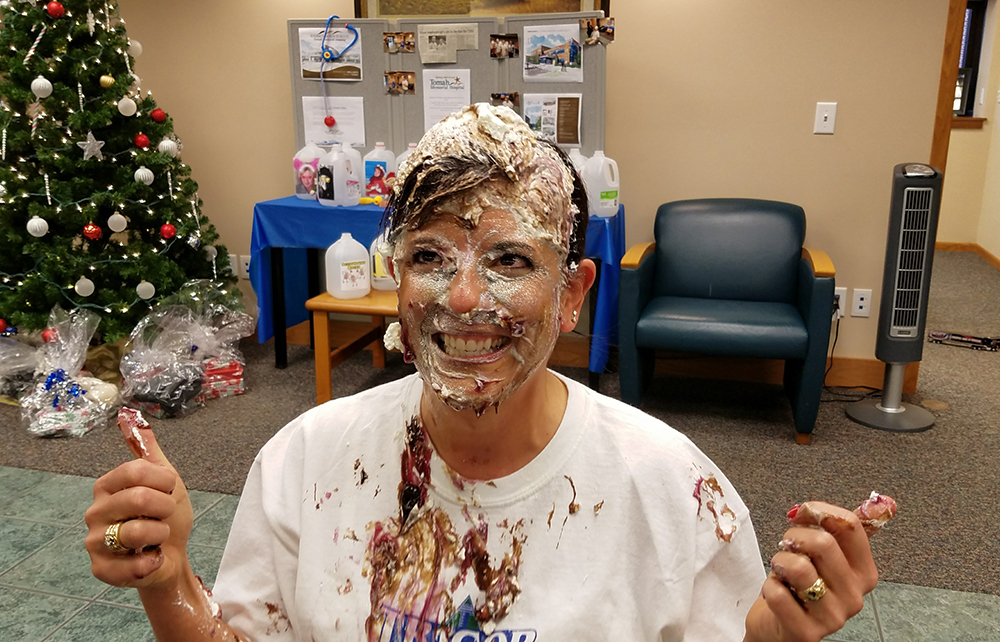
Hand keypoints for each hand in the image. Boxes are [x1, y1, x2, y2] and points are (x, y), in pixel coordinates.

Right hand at [84, 416, 193, 589]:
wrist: (173, 554)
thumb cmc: (166, 516)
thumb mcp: (164, 478)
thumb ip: (147, 449)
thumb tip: (129, 416)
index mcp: (107, 485)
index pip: (136, 470)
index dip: (164, 481)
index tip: (169, 489)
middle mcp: (95, 511)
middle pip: (138, 498)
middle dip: (165, 507)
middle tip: (166, 515)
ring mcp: (95, 541)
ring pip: (136, 532)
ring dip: (160, 534)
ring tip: (158, 536)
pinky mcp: (101, 569)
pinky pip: (133, 565)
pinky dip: (153, 562)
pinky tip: (153, 558)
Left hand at [744, 502, 878, 641]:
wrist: (778, 625)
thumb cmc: (800, 585)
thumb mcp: (826, 554)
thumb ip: (847, 527)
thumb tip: (884, 502)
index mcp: (864, 573)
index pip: (850, 526)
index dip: (817, 512)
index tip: (799, 514)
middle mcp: (855, 597)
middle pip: (824, 543)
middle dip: (794, 536)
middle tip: (786, 545)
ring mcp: (833, 618)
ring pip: (800, 567)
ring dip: (780, 561)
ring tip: (781, 570)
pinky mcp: (806, 633)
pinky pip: (778, 594)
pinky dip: (769, 587)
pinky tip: (777, 593)